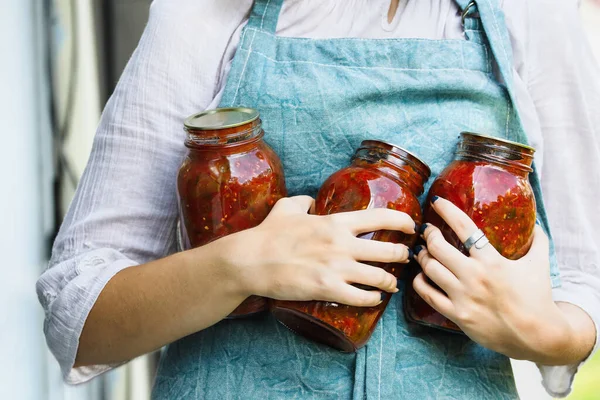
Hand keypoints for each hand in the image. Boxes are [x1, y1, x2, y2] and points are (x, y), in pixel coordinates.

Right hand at [226, 196, 414, 306]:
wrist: (251, 260)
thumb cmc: (268, 234)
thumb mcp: (287, 208)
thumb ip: (304, 201)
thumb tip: (311, 201)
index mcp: (336, 222)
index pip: (381, 217)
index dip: (403, 221)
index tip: (411, 226)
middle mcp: (342, 244)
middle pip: (389, 250)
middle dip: (404, 255)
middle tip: (407, 258)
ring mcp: (337, 268)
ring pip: (381, 277)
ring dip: (391, 281)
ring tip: (393, 282)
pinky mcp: (328, 289)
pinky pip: (362, 297)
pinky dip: (374, 299)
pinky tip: (376, 299)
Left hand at [412, 196, 590, 364]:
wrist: (537, 336)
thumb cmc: (538, 297)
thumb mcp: (540, 264)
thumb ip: (538, 241)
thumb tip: (536, 223)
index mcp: (491, 261)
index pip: (464, 227)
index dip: (447, 211)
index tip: (436, 202)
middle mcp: (474, 276)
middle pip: (438, 247)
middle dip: (428, 234)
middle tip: (426, 230)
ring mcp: (463, 296)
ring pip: (430, 269)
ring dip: (422, 256)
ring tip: (421, 250)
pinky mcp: (457, 315)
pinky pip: (428, 295)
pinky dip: (419, 282)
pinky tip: (420, 275)